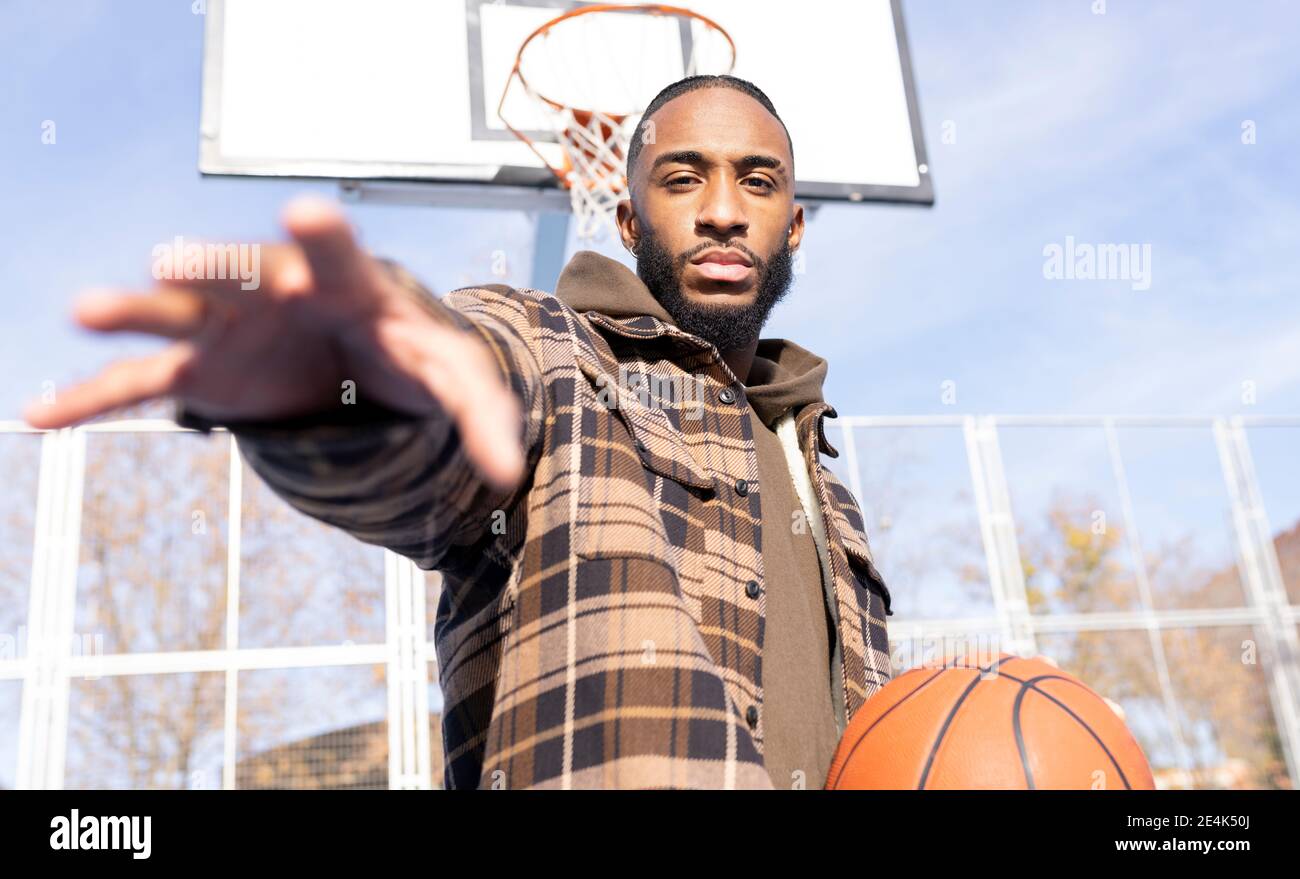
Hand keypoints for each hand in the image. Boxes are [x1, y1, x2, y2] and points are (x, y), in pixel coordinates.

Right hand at [22, 197, 525, 489]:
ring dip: (135, 315)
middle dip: (215, 272)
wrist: (357, 355)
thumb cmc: (408, 352)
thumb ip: (483, 415)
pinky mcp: (202, 373)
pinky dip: (94, 400)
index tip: (308, 216)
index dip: (325, 242)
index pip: (340, 258)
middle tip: (177, 265)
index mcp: (349, 287)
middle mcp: (279, 294)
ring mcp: (233, 331)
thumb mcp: (453, 378)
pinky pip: (140, 386)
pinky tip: (39, 416)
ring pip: (177, 318)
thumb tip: (514, 474)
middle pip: (244, 276)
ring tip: (86, 311)